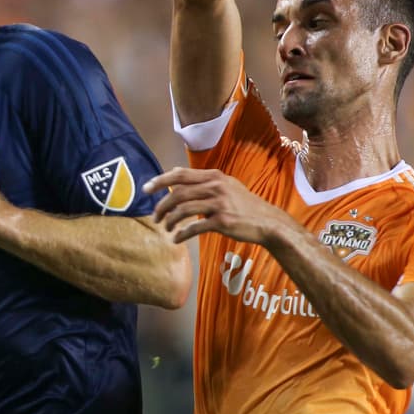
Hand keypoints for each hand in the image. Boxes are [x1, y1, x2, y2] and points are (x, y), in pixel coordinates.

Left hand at [144, 167, 287, 245]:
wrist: (268, 222)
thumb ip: (205, 181)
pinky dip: (181, 234)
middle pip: (178, 193)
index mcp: (214, 176)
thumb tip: (177, 175)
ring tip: (165, 228)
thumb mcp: (227, 185)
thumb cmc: (244, 205)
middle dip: (161, 205)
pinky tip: (176, 239)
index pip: (180, 174)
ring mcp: (219, 204)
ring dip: (170, 220)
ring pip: (183, 210)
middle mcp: (216, 187)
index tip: (146, 189)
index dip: (160, 180)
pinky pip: (194, 227)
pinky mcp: (222, 221)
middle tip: (154, 217)